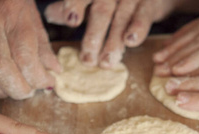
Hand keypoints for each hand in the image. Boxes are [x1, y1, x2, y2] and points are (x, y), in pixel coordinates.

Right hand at [0, 0, 60, 99]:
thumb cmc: (8, 8)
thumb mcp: (32, 19)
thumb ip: (43, 46)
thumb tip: (55, 71)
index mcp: (10, 15)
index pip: (24, 55)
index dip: (38, 76)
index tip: (48, 82)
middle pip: (0, 68)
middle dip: (19, 88)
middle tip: (29, 92)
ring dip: (0, 91)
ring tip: (13, 90)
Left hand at [45, 0, 181, 67]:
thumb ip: (70, 7)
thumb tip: (49, 15)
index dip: (75, 5)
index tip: (71, 20)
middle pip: (102, 12)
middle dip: (94, 37)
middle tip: (88, 60)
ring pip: (121, 19)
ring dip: (114, 42)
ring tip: (106, 62)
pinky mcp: (148, 5)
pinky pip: (143, 17)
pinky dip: (137, 30)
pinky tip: (130, 42)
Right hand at [153, 0, 198, 75]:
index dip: (195, 61)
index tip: (177, 72)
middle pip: (197, 43)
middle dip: (176, 59)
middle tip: (158, 73)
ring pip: (192, 34)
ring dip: (173, 49)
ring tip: (156, 61)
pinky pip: (195, 25)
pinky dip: (179, 36)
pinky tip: (169, 44)